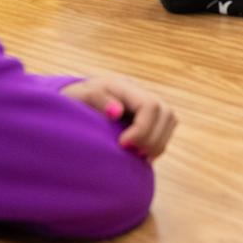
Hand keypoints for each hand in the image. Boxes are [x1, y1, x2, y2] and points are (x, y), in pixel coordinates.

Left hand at [62, 76, 177, 160]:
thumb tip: (117, 111)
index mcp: (124, 86)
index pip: (150, 105)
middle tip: (132, 152)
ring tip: (137, 155)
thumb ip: (98, 100)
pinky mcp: (149, 118)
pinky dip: (156, 146)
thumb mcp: (80, 97)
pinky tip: (140, 155)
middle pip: (167, 114)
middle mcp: (141, 93)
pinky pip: (164, 131)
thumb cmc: (74, 101)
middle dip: (153, 139)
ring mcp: (147, 105)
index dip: (142, 129)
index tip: (122, 144)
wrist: (73, 102)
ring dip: (157, 144)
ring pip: (170, 122)